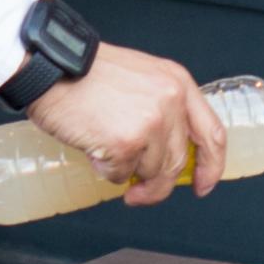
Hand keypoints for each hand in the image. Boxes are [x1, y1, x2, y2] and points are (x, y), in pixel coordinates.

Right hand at [27, 43, 208, 202]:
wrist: (51, 68)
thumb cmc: (86, 73)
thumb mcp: (140, 77)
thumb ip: (161, 107)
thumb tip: (168, 153)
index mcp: (177, 82)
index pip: (212, 134)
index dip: (212, 166)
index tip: (203, 185)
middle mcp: (170, 101)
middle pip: (178, 162)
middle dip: (158, 186)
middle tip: (140, 194)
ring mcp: (150, 122)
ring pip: (151, 172)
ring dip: (126, 171)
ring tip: (103, 147)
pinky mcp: (126, 142)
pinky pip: (122, 175)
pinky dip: (106, 170)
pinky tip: (93, 148)